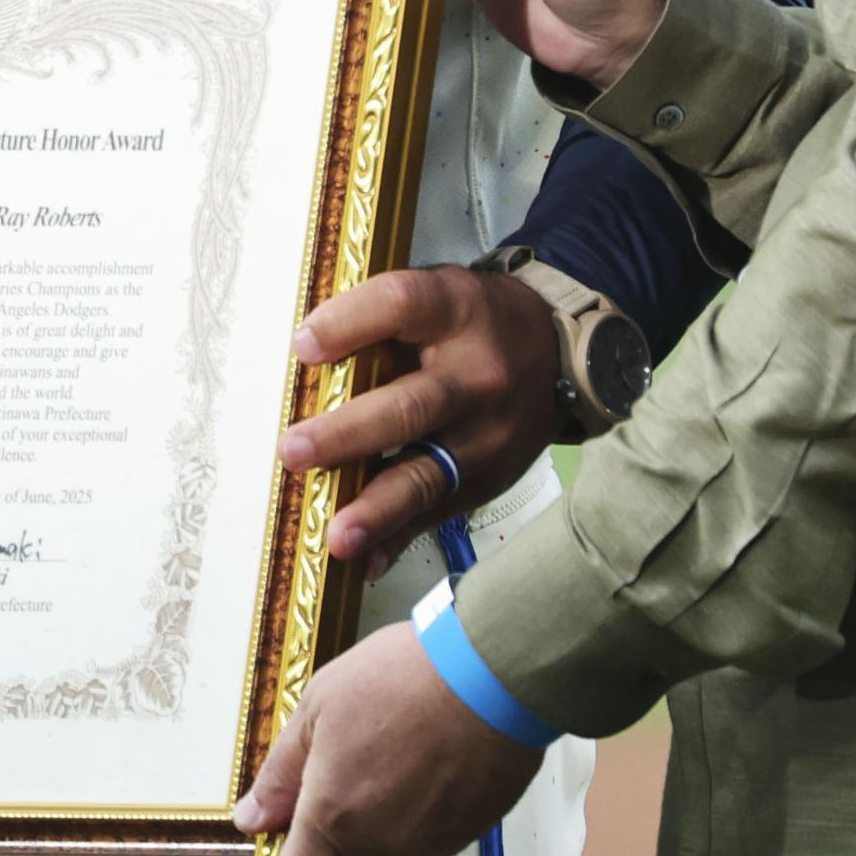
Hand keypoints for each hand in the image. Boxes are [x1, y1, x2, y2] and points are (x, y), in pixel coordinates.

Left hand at [233, 620, 543, 855]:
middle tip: (323, 824)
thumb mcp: (318, 708)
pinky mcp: (468, 832)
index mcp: (334, 819)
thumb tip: (253, 817)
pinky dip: (415, 821)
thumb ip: (283, 773)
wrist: (489, 674)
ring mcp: (430, 844)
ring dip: (376, 838)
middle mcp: (383, 846)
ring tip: (382, 766)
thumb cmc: (400, 681)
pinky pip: (429, 843)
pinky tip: (418, 768)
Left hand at [279, 264, 565, 576]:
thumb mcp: (437, 295)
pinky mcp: (489, 479)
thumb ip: (380, 321)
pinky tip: (367, 559)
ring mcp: (487, 434)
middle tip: (294, 452)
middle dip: (350, 435)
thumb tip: (300, 358)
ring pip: (429, 474)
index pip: (400, 305)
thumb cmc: (472, 322)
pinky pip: (439, 512)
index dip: (350, 323)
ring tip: (338, 535)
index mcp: (455, 309)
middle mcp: (476, 374)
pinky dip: (398, 537)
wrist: (561, 353)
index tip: (302, 346)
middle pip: (411, 405)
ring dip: (378, 508)